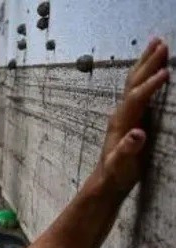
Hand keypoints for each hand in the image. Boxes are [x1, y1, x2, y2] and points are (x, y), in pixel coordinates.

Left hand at [97, 38, 169, 192]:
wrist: (107, 180)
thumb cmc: (115, 173)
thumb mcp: (120, 165)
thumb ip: (127, 150)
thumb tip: (137, 134)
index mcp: (120, 122)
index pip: (136, 98)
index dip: (150, 85)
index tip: (166, 72)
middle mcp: (121, 112)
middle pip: (134, 82)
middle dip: (148, 63)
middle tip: (162, 43)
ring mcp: (126, 113)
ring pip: (135, 81)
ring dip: (146, 63)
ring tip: (157, 44)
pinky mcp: (132, 116)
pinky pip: (140, 88)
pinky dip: (147, 74)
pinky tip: (154, 68)